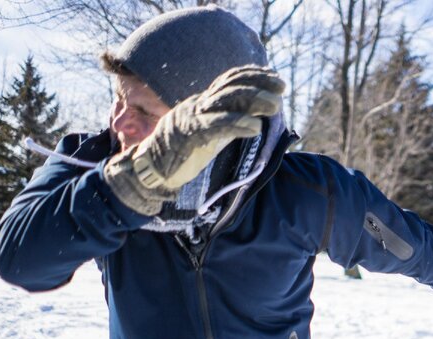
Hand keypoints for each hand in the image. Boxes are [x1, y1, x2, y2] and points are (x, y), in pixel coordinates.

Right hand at [104, 66, 284, 214]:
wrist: (151, 169)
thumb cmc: (183, 153)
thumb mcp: (212, 134)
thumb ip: (230, 122)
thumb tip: (256, 116)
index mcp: (203, 103)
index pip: (229, 81)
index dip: (253, 75)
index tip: (276, 77)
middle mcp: (198, 105)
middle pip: (231, 86)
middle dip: (259, 84)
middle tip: (282, 88)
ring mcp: (192, 118)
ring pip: (225, 101)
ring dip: (253, 100)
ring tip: (275, 106)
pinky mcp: (189, 136)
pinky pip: (215, 126)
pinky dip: (237, 124)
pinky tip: (255, 128)